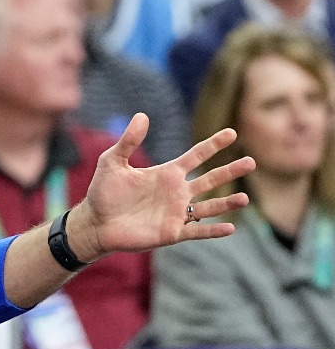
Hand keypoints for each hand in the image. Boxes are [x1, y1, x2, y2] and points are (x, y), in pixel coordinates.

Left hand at [68, 113, 253, 261]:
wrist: (95, 222)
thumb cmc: (103, 191)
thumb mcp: (113, 161)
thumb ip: (128, 141)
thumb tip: (142, 115)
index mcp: (166, 173)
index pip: (196, 156)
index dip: (213, 145)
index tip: (232, 133)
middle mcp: (176, 192)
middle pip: (210, 179)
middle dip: (230, 171)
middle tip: (252, 161)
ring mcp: (176, 213)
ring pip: (209, 207)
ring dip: (227, 203)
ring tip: (245, 198)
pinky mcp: (171, 233)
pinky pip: (197, 231)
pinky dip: (213, 231)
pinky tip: (230, 227)